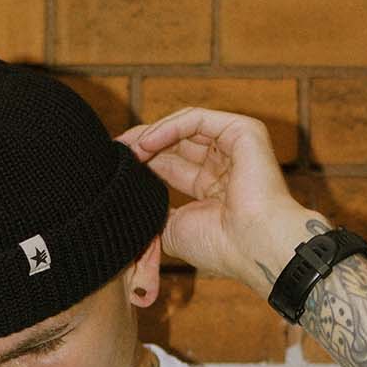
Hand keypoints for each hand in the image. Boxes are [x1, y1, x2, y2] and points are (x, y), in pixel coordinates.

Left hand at [117, 108, 324, 294]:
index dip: (142, 163)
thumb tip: (129, 204)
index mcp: (213, 190)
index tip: (113, 166)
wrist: (254, 247)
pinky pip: (197, 119)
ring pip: (185, 128)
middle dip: (143, 145)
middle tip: (114, 152)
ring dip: (152, 135)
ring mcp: (236, 147)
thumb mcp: (173, 229)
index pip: (171, 166)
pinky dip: (169, 127)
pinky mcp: (244, 131)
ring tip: (127, 149)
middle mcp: (225, 166)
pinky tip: (147, 143)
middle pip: (175, 144)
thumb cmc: (220, 246)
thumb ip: (154, 212)